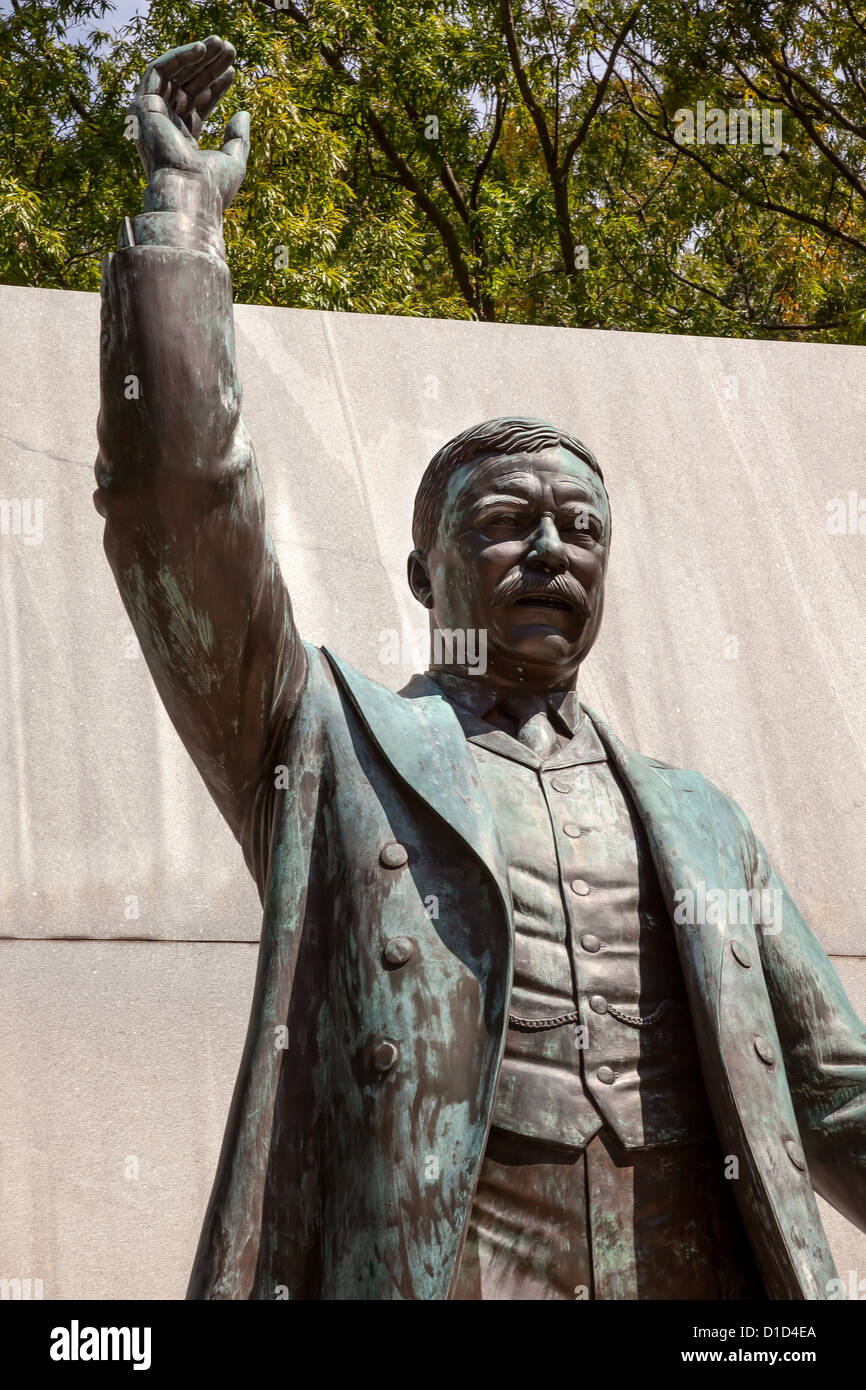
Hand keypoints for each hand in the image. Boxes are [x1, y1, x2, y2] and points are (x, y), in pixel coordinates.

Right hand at [129, 35, 249, 229]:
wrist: (190, 193)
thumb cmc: (212, 187)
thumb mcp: (234, 160)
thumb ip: (238, 138)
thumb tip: (243, 112)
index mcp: (179, 142)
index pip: (196, 106)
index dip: (214, 87)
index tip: (233, 73)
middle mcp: (163, 128)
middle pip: (186, 88)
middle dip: (209, 67)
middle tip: (230, 50)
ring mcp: (151, 117)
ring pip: (174, 76)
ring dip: (198, 57)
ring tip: (223, 45)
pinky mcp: (142, 105)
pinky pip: (158, 70)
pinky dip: (180, 57)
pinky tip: (202, 49)